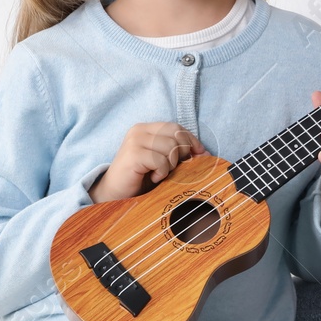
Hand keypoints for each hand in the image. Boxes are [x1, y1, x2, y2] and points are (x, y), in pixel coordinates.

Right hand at [89, 122, 204, 203]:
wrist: (114, 194)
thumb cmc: (140, 178)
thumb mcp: (163, 162)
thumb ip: (180, 154)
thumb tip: (207, 154)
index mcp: (146, 128)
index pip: (176, 127)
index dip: (191, 140)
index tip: (199, 154)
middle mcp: (139, 130)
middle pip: (176, 135)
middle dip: (182, 154)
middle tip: (173, 169)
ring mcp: (135, 141)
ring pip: (170, 148)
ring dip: (170, 166)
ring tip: (158, 174)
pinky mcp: (133, 154)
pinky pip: (161, 160)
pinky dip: (161, 172)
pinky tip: (152, 178)